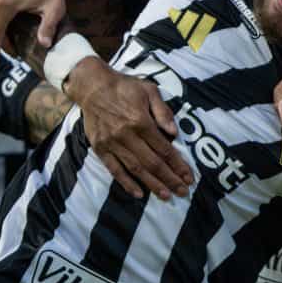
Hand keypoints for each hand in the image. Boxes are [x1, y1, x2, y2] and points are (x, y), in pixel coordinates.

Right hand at [66, 59, 191, 198]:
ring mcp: (112, 143)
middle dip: (170, 179)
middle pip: (152, 163)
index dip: (178, 165)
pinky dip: (126, 182)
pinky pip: (114, 169)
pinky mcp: (100, 148)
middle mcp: (127, 135)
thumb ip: (163, 111)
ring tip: (166, 196)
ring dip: (152, 184)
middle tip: (183, 192)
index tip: (189, 177)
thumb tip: (174, 132)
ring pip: (135, 169)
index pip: (164, 149)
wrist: (92, 86)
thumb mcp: (148, 90)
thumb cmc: (124, 87)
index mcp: (141, 121)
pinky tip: (138, 193)